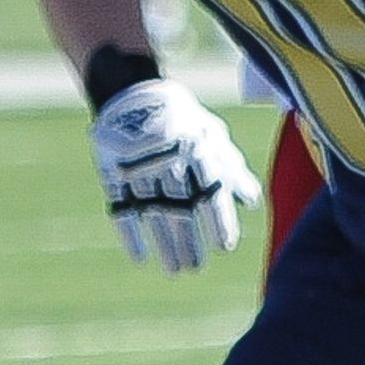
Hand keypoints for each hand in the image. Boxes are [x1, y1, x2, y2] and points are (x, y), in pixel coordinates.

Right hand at [91, 78, 258, 272]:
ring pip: (155, 213)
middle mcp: (169, 159)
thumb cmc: (182, 121)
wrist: (132, 94)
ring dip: (166, 245)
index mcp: (196, 149)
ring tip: (176, 270)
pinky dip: (131, 234)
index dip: (219, 221)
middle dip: (191, 242)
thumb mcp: (210, 136)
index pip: (211, 192)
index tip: (224, 246)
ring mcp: (138, 166)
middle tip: (196, 267)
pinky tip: (141, 257)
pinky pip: (121, 207)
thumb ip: (231, 169)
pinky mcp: (112, 172)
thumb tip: (252, 202)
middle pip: (182, 209)